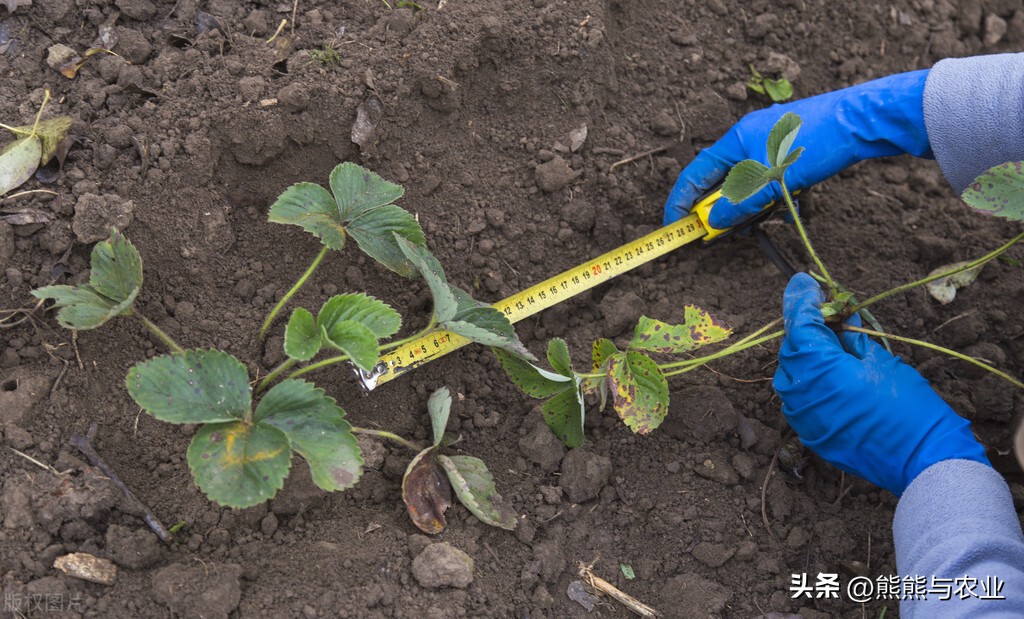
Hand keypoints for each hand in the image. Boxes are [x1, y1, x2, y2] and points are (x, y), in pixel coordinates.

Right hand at [664, 70, 932, 228]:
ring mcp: (771, 145)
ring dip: (754, 205)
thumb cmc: (812, 143)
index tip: (675, 226)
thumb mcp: (770, 180)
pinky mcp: (792, 153)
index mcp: (735, 139)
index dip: (681, 201)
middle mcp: (749, 140)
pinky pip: (771, 182)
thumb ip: (738, 204)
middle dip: (724, 208)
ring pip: (749, 185)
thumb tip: (714, 224)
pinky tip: (790, 205)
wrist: (862, 121)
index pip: (696, 173)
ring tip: (767, 217)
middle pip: (722, 181)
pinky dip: (775, 197)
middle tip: (727, 231)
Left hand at [772, 273, 988, 495]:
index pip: (798, 324)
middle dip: (807, 329)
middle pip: (792, 348)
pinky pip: (799, 399)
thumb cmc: (909, 408)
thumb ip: (851, 337)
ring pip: (792, 374)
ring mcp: (800, 417)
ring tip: (834, 348)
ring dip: (807, 357)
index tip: (803, 282)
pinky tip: (834, 377)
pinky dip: (811, 383)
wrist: (921, 461)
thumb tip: (838, 318)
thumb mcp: (882, 360)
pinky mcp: (808, 434)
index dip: (800, 300)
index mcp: (818, 368)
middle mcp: (800, 393)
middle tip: (828, 315)